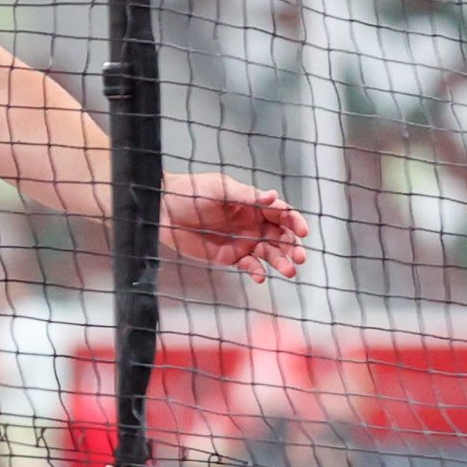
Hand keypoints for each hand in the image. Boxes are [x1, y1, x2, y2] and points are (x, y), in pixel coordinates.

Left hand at [159, 173, 309, 282]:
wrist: (163, 209)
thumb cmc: (191, 192)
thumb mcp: (221, 189)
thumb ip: (247, 196)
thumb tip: (273, 197)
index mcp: (253, 204)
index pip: (282, 213)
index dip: (295, 222)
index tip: (303, 232)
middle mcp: (253, 223)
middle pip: (281, 236)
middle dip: (293, 247)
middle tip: (301, 258)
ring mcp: (243, 241)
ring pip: (270, 254)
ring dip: (281, 262)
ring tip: (289, 271)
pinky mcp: (230, 257)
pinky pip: (249, 266)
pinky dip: (257, 272)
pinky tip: (260, 277)